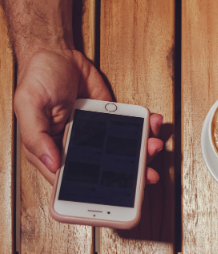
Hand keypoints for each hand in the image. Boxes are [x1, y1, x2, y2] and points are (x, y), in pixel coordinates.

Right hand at [14, 49, 162, 184]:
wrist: (57, 52)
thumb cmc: (37, 78)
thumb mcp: (28, 105)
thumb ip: (37, 136)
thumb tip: (52, 164)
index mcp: (53, 150)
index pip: (74, 182)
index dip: (95, 194)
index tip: (118, 201)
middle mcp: (76, 145)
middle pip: (105, 169)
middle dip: (129, 174)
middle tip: (147, 174)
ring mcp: (96, 132)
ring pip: (121, 150)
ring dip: (141, 150)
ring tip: (153, 144)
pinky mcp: (110, 116)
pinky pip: (128, 126)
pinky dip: (143, 126)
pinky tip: (152, 123)